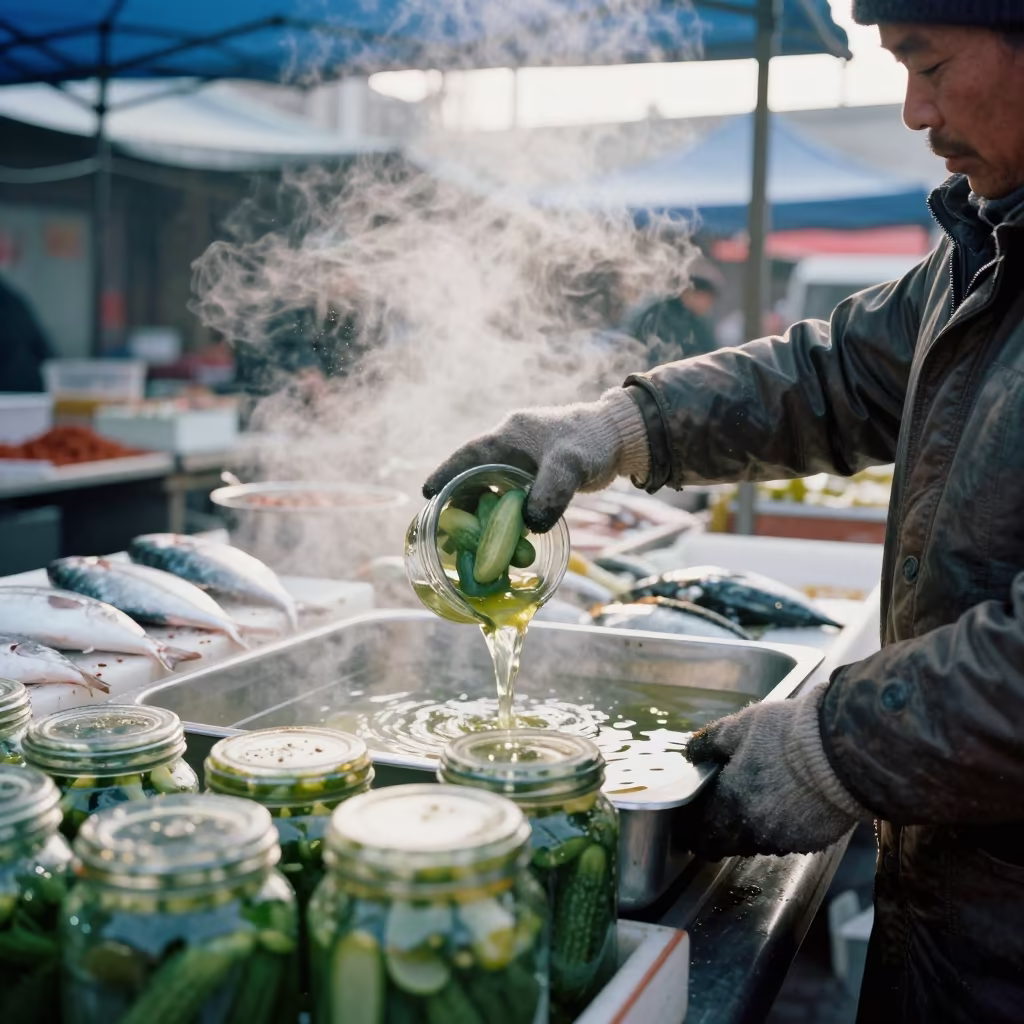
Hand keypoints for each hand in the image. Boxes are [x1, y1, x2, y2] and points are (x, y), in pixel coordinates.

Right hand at [423, 388, 649, 531]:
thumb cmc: (593, 443)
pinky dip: (505, 516)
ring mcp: (523, 462)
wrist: (621, 437)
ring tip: (476, 541)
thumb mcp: (570, 466)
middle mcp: (510, 447)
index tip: (427, 493)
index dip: (446, 474)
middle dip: (462, 503)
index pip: (468, 455)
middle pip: (474, 476)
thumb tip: (530, 525)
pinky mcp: (536, 476)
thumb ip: (550, 493)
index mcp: (509, 436)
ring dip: (485, 514)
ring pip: (492, 490)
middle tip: (451, 531)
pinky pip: (510, 498)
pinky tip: (507, 537)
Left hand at [684, 685, 869, 859]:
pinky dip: (784, 826)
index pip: (701, 834)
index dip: (693, 830)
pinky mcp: (813, 841)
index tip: (691, 825)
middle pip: (729, 842)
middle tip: (724, 812)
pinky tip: (790, 805)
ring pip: (759, 842)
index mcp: (730, 804)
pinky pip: (789, 839)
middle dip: (722, 831)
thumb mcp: (739, 727)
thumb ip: (709, 743)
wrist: (842, 748)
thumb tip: (691, 752)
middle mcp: (754, 831)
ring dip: (754, 828)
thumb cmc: (785, 734)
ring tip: (761, 802)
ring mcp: (785, 840)